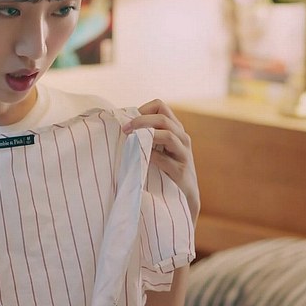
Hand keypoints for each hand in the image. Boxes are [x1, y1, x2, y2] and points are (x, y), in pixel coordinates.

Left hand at [123, 99, 199, 223]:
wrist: (185, 199)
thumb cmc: (165, 172)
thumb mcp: (158, 149)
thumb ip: (146, 136)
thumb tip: (121, 126)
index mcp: (175, 129)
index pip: (160, 106)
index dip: (142, 109)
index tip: (128, 121)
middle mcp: (182, 138)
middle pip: (162, 118)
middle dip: (140, 121)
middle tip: (124, 130)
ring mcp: (183, 154)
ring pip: (168, 135)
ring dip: (146, 135)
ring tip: (131, 140)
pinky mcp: (181, 171)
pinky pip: (165, 159)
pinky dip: (150, 156)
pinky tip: (140, 159)